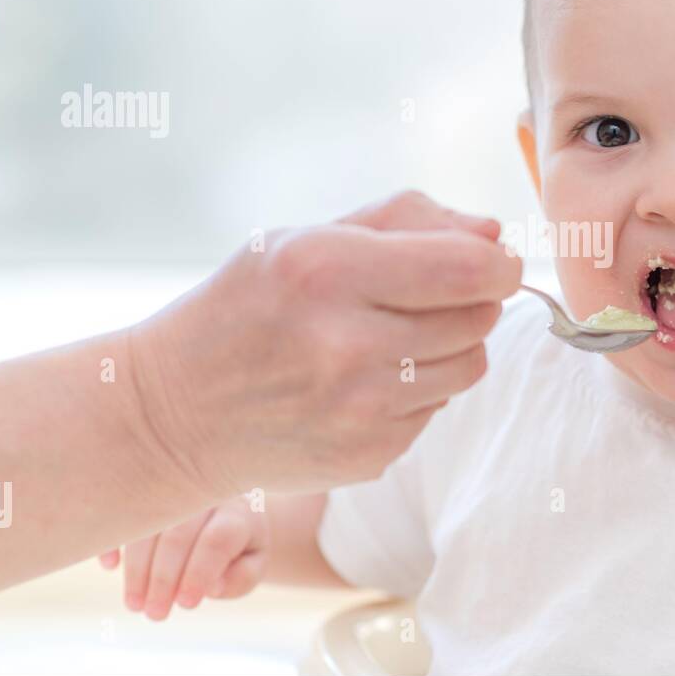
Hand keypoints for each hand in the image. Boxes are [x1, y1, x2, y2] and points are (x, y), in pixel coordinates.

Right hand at [99, 496, 266, 619]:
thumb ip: (239, 578)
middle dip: (162, 578)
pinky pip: (126, 510)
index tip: (185, 604)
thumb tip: (211, 587)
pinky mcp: (150, 494)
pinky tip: (109, 567)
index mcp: (239, 512)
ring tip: (134, 605)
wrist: (232, 511)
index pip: (217, 540)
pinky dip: (114, 538)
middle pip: (178, 533)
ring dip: (136, 568)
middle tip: (154, 614)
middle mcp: (206, 494)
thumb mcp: (253, 565)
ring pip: (149, 524)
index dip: (199, 573)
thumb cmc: (241, 546)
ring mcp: (176, 490)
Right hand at [126, 189, 521, 498]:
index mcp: (327, 270)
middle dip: (472, 298)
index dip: (498, 262)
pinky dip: (419, 389)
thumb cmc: (248, 306)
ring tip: (393, 336)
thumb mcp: (305, 236)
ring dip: (450, 345)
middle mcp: (346, 343)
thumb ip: (406, 220)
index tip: (490, 260)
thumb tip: (494, 235)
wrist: (176, 414)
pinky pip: (438, 408)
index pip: (469, 269)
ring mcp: (360, 409)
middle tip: (431, 293)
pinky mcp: (370, 455)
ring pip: (470, 365)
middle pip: (478, 316)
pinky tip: (365, 381)